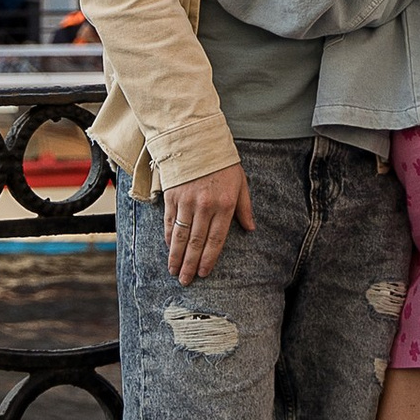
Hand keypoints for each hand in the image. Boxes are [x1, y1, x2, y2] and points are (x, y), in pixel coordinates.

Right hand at [160, 161, 252, 283]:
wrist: (197, 139)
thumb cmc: (222, 162)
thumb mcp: (240, 182)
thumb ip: (245, 207)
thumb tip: (250, 229)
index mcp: (224, 204)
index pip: (216, 239)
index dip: (208, 258)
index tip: (203, 273)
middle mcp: (205, 205)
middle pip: (195, 242)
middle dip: (189, 264)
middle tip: (185, 281)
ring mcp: (186, 201)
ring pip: (179, 235)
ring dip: (176, 256)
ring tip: (174, 271)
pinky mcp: (172, 195)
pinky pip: (169, 221)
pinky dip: (168, 237)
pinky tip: (168, 249)